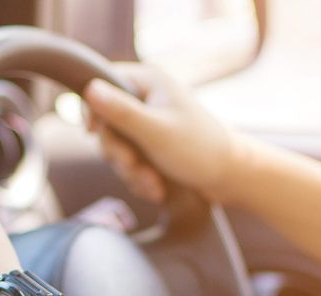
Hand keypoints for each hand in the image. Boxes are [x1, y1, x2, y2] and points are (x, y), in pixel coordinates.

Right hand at [83, 63, 239, 203]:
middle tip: (135, 167)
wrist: (231, 178)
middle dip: (119, 154)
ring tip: (153, 185)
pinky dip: (140, 179)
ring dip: (131, 172)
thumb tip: (89, 88)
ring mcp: (149, 123)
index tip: (91, 132)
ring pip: (117, 148)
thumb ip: (122, 112)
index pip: (103, 83)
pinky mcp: (152, 146)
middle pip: (107, 123)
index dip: (92, 109)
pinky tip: (157, 189)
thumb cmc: (199, 150)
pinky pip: (130, 163)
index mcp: (148, 81)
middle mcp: (147, 98)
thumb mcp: (156, 132)